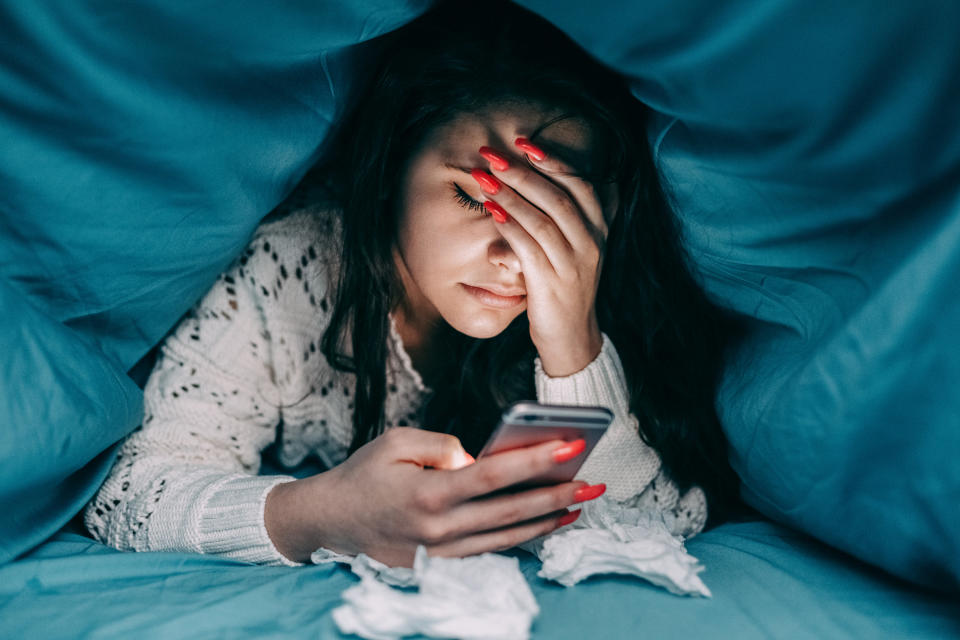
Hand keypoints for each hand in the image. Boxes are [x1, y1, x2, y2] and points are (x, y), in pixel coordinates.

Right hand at [264, 427, 604, 565]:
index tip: (571, 445)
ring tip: (581, 503)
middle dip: (558, 495)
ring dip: (548, 521)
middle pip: (511, 512)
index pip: (494, 475)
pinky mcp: (441, 566)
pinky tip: (546, 524)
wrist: (330, 521)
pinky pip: (491, 551)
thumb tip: (479, 459)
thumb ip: (442, 446)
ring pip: (508, 538)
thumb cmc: (364, 475)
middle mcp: (439, 530)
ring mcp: (442, 554)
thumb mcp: (397, 442)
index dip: (535, 460)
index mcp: (428, 493)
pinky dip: (523, 538)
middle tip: (594, 482)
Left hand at [473, 139, 610, 375]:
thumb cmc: (565, 285)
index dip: (552, 161)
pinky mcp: (551, 284)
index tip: (524, 142)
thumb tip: (560, 174)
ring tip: (484, 178)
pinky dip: (509, 226)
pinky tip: (491, 211)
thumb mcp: (577, 247)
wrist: (571, 337)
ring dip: (511, 195)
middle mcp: (590, 244)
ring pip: (543, 220)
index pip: (581, 184)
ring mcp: (573, 265)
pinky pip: (528, 248)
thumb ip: (573, 215)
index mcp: (598, 229)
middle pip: (558, 197)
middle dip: (523, 172)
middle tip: (492, 155)